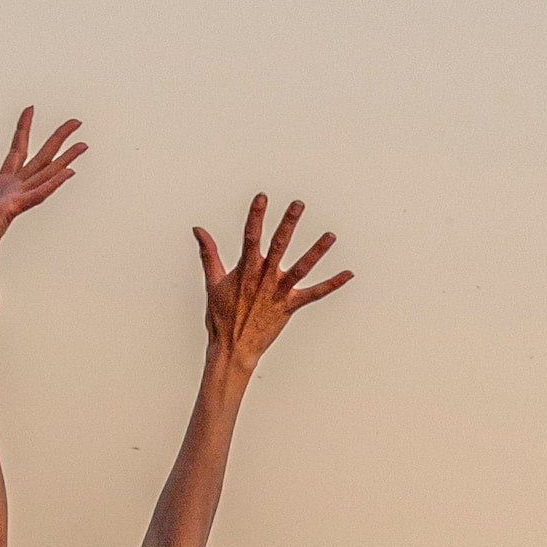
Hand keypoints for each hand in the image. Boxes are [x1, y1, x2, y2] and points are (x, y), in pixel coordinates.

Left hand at [0, 109, 86, 277]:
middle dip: (57, 139)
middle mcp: (13, 192)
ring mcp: (15, 201)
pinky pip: (37, 195)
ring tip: (83, 144)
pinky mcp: (12, 210)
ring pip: (45, 175)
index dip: (23, 130)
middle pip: (40, 159)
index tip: (30, 109)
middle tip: (75, 122)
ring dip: (64, 159)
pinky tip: (68, 171)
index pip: (17, 152)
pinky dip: (52, 183)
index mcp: (1, 187)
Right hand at [194, 194, 351, 368]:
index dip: (256, 216)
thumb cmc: (221, 316)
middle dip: (288, 224)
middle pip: (278, 246)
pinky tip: (348, 274)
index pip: (250, 236)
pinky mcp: (289, 307)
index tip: (262, 197)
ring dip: (316, 252)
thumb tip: (198, 229)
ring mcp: (278, 293)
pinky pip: (314, 294)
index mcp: (245, 270)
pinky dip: (332, 284)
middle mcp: (263, 278)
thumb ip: (208, 253)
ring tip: (331, 235)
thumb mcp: (212, 282)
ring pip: (301, 268)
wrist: (232, 349)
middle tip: (298, 204)